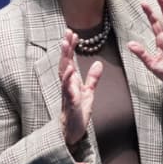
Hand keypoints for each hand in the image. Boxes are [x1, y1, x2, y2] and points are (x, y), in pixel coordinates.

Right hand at [60, 30, 101, 147]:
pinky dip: (68, 78)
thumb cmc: (78, 111)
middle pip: (65, 62)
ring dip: (65, 58)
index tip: (73, 33)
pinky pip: (67, 88)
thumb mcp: (89, 92)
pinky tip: (70, 68)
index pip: (70, 59)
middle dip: (66, 47)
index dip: (71, 47)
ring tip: (66, 44)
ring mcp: (67, 92)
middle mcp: (67, 84)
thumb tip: (98, 63)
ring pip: (64, 72)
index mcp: (72, 81)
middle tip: (67, 32)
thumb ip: (92, 78)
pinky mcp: (70, 101)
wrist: (73, 131)